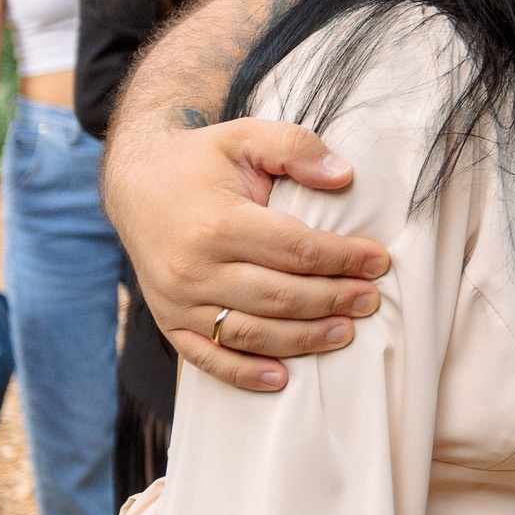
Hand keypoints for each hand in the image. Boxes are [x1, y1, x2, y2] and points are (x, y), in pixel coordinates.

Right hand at [114, 118, 388, 391]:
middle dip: (333, 300)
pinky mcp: (168, 319)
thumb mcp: (245, 136)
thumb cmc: (200, 160)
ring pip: (251, 332)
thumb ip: (295, 148)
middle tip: (370, 300)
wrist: (136, 182)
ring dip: (303, 339)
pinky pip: (207, 357)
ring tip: (345, 332)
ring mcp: (178, 300)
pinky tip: (281, 379)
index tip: (379, 262)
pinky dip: (243, 373)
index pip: (297, 250)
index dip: (343, 259)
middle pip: (280, 296)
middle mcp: (195, 268)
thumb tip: (344, 176)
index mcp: (218, 222)